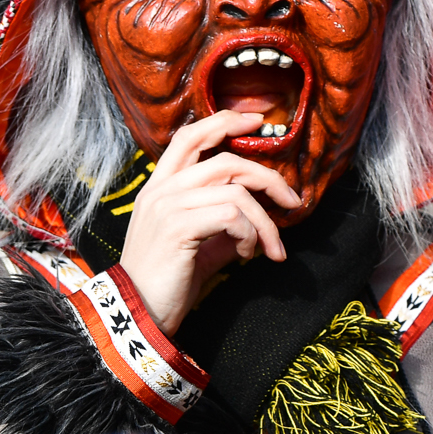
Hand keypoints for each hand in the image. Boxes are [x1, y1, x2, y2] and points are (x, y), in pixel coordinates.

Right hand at [116, 110, 300, 334]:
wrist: (139, 312)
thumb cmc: (169, 279)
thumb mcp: (202, 244)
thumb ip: (226, 223)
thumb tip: (261, 217)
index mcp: (160, 187)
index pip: (189, 137)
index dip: (223, 121)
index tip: (257, 120)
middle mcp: (160, 190)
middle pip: (226, 161)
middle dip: (269, 179)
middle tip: (293, 201)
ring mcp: (166, 207)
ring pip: (236, 192)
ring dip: (265, 222)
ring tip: (269, 248)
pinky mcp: (177, 227)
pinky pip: (232, 216)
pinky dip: (250, 235)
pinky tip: (246, 255)